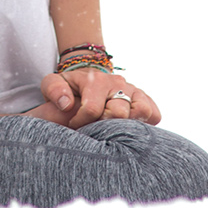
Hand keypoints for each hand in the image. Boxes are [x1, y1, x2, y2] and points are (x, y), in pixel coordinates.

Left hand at [39, 66, 160, 127]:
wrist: (88, 78)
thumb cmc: (70, 87)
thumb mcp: (54, 84)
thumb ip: (54, 90)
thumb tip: (66, 104)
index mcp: (94, 80)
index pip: (92, 109)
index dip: (81, 123)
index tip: (74, 125)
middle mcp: (117, 83)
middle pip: (119, 112)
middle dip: (104, 126)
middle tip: (94, 129)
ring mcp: (133, 91)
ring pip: (141, 111)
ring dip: (127, 125)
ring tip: (112, 130)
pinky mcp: (144, 99)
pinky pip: (154, 113)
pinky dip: (146, 123)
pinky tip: (130, 128)